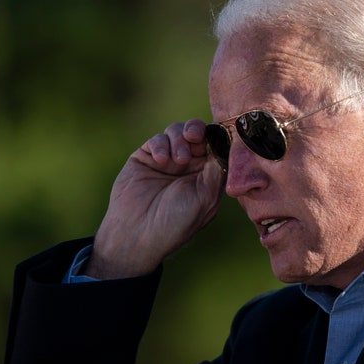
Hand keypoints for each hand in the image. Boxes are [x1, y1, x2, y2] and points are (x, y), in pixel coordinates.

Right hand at [85, 119, 224, 278]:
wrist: (138, 233)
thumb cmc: (176, 222)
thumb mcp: (205, 199)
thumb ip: (216, 171)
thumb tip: (224, 146)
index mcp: (206, 175)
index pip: (215, 146)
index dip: (215, 136)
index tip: (213, 136)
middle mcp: (187, 165)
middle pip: (196, 134)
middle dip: (196, 131)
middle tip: (194, 136)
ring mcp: (166, 160)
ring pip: (176, 132)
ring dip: (179, 139)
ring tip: (178, 159)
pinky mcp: (145, 158)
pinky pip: (156, 140)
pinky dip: (160, 145)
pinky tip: (161, 160)